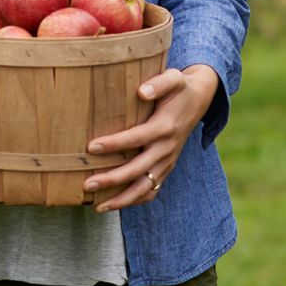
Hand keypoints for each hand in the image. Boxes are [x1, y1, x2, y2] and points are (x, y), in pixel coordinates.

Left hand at [82, 64, 219, 212]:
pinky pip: (152, 191)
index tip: (91, 147)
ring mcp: (167, 162)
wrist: (198, 101)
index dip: (114, 144)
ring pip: (145, 188)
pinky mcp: (167, 168)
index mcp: (165, 127)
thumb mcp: (174, 78)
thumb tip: (141, 92)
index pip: (136, 138)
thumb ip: (159, 83)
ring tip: (98, 207)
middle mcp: (167, 148)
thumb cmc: (179, 88)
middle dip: (112, 179)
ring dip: (122, 199)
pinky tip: (114, 205)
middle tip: (87, 184)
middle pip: (137, 170)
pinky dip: (134, 201)